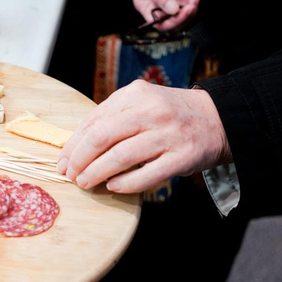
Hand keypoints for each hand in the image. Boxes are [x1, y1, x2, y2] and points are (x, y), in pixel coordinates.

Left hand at [57, 80, 231, 192]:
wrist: (218, 119)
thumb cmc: (169, 115)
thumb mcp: (141, 104)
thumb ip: (111, 119)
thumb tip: (75, 147)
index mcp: (135, 95)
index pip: (94, 120)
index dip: (74, 144)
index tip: (63, 160)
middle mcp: (151, 111)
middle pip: (102, 137)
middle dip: (80, 159)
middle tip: (70, 174)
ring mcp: (168, 134)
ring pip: (120, 157)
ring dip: (96, 173)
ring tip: (85, 183)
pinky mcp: (182, 157)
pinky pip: (146, 174)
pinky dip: (125, 183)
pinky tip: (113, 187)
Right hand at [130, 0, 199, 31]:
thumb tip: (173, 10)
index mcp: (145, 7)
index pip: (160, 23)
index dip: (175, 21)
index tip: (186, 10)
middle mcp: (154, 9)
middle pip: (174, 21)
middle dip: (187, 11)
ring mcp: (164, 5)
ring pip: (181, 11)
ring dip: (188, 0)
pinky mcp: (171, 0)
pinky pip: (183, 2)